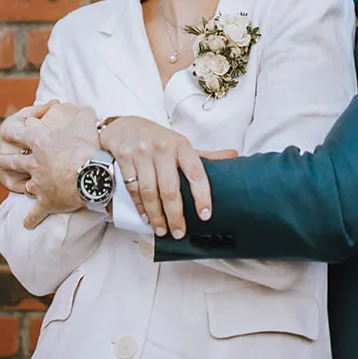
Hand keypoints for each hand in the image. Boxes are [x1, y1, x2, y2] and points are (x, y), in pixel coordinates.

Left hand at [0, 102, 100, 228]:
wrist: (91, 174)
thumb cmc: (87, 146)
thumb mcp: (85, 122)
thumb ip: (83, 114)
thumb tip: (86, 108)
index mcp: (39, 142)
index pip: (18, 134)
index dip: (12, 132)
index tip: (6, 132)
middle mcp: (34, 163)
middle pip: (14, 161)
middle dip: (6, 161)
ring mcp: (38, 184)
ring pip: (23, 186)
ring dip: (19, 186)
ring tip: (15, 187)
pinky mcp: (46, 202)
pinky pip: (36, 213)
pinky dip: (32, 219)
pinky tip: (27, 224)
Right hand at [98, 117, 222, 239]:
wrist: (125, 127)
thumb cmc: (157, 139)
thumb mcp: (181, 144)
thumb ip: (204, 156)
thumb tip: (232, 157)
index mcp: (181, 145)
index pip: (196, 172)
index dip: (201, 195)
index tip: (205, 214)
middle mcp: (162, 148)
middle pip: (170, 188)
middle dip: (175, 215)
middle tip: (179, 232)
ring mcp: (142, 153)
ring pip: (149, 191)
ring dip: (156, 215)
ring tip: (162, 230)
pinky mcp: (125, 158)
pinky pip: (133, 189)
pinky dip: (140, 207)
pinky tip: (146, 218)